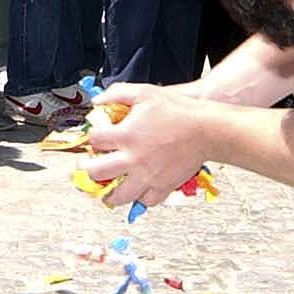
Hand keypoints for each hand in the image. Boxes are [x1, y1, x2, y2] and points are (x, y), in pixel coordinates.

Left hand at [87, 84, 211, 207]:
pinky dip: (140, 198)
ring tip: (106, 190)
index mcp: (127, 135)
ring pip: (118, 195)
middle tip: (86, 166)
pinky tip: (137, 190)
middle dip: (86, 169)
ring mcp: (148, 175)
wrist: (207, 129)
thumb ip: (117, 94)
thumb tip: (99, 101)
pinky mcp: (163, 185)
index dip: (91, 137)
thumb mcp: (144, 93)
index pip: (95, 140)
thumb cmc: (179, 110)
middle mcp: (133, 158)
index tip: (94, 137)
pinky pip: (146, 200)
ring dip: (108, 193)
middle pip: (96, 172)